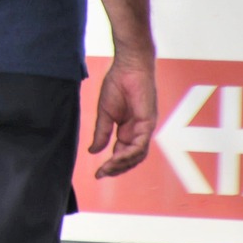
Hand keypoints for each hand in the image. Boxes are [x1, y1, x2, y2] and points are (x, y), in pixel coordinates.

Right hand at [89, 52, 157, 177]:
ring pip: (137, 155)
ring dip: (122, 164)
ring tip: (107, 168)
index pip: (122, 154)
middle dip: (116, 169)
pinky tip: (116, 158)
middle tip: (101, 174)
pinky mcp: (149, 123)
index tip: (97, 174)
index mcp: (129, 130)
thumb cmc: (117, 85)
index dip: (111, 165)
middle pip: (131, 159)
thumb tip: (93, 151)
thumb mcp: (105, 113)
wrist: (128, 67)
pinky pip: (141, 145)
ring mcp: (145, 129)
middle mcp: (139, 133)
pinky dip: (129, 154)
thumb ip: (101, 133)